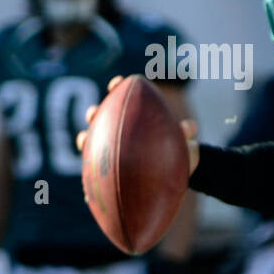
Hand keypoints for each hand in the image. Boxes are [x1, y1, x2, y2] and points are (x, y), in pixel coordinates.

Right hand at [75, 75, 200, 175]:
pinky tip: (87, 190)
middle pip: (99, 118)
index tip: (117, 82)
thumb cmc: (177, 153)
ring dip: (84, 139)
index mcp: (133, 118)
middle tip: (93, 113)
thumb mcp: (183, 144)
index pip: (122, 98)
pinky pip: (95, 173)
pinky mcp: (105, 170)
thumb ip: (185, 135)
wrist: (173, 176)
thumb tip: (190, 127)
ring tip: (83, 140)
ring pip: (90, 142)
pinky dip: (91, 181)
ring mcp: (108, 149)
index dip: (117, 87)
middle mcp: (117, 131)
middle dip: (94, 113)